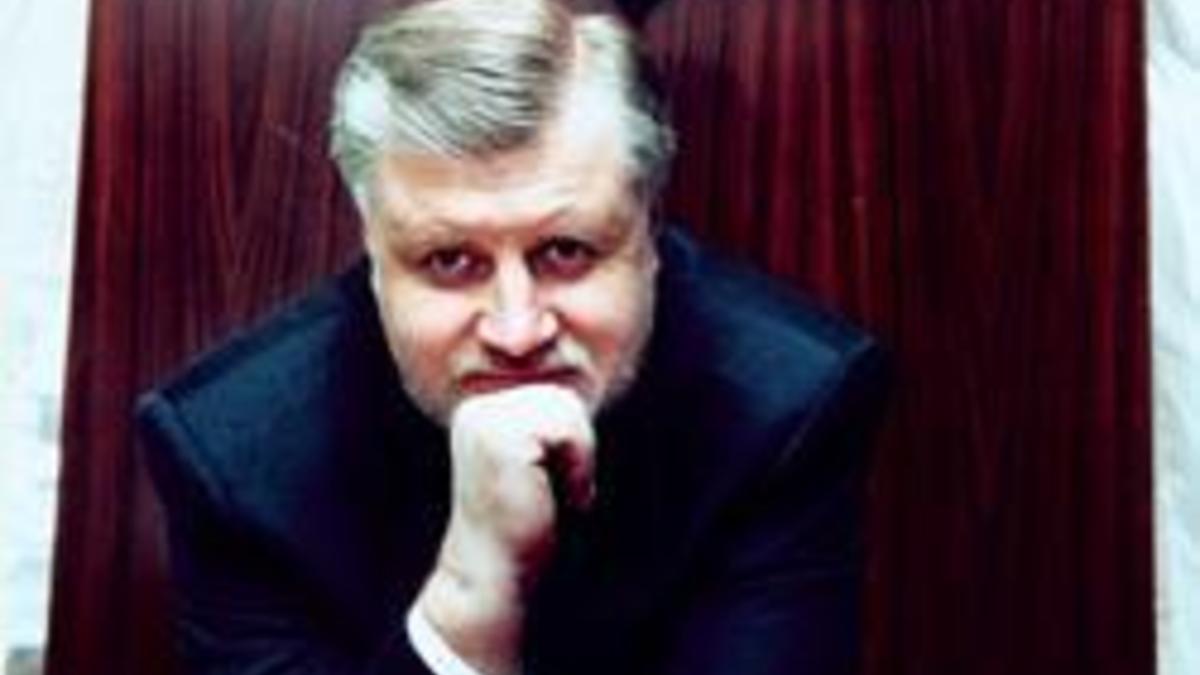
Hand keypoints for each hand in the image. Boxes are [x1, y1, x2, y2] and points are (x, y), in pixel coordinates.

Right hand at [415, 384, 595, 674]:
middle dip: (575, 450)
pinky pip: (568, 435)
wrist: (493, 570)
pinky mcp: (504, 441)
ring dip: (578, 460)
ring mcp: (487, 423)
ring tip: (555, 494)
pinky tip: (557, 499)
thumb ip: (545, 422)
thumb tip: (575, 382)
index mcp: (480, 411)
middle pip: (563, 401)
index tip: (546, 483)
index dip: (568, 444)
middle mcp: (478, 410)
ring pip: (568, 415)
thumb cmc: (521, 520)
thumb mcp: (534, 458)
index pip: (552, 398)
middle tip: (556, 492)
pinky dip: (577, 470)